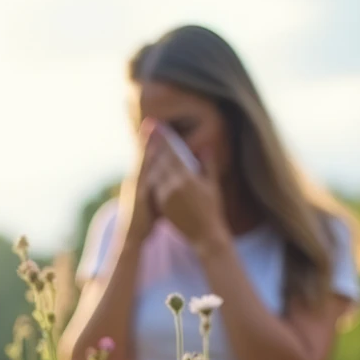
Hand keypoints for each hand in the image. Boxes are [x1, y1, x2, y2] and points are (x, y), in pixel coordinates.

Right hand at [115, 126, 160, 244]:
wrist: (132, 239)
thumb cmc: (145, 223)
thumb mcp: (153, 202)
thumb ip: (159, 189)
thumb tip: (168, 180)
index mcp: (140, 183)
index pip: (146, 160)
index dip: (149, 144)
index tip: (154, 129)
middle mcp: (136, 182)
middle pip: (142, 156)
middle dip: (147, 139)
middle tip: (151, 122)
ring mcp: (135, 188)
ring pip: (141, 162)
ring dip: (146, 146)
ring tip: (151, 132)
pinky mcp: (138, 195)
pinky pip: (143, 175)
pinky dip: (147, 163)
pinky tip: (153, 153)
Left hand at [143, 126, 228, 245]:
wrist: (205, 234)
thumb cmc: (213, 210)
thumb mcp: (213, 185)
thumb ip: (208, 165)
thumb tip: (206, 148)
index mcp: (188, 178)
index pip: (174, 152)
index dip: (165, 138)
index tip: (158, 125)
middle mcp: (175, 185)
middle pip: (161, 159)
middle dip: (155, 143)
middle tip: (148, 128)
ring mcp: (166, 195)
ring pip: (154, 172)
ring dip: (151, 157)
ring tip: (146, 144)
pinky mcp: (161, 204)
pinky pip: (153, 186)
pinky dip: (151, 175)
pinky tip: (147, 166)